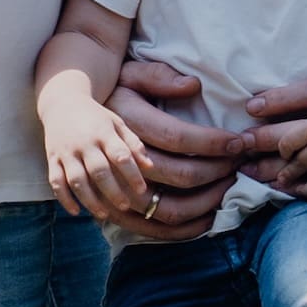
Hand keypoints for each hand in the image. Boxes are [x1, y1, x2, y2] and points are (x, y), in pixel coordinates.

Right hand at [42, 79, 158, 223]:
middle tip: (125, 206)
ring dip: (90, 200)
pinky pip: (55, 181)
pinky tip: (76, 211)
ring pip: (77, 180)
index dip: (132, 174)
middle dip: (113, 191)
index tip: (141, 190)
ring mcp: (66, 152)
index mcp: (103, 132)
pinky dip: (64, 198)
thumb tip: (151, 167)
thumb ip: (133, 144)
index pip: (120, 155)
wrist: (62, 102)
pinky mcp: (52, 158)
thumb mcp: (117, 123)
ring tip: (104, 214)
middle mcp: (84, 143)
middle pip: (99, 171)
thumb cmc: (96, 117)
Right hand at [107, 54, 259, 239]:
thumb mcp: (131, 75)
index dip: (212, 142)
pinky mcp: (116, 210)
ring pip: (167, 210)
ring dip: (205, 204)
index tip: (238, 142)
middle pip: (178, 176)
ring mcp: (114, 188)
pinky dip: (181, 231)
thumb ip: (160, 78)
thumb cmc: (112, 95)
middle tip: (238, 166)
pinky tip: (205, 219)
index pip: (178, 138)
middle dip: (217, 173)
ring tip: (227, 191)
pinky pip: (150, 230)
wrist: (67, 117)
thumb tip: (194, 86)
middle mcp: (118, 159)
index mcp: (126, 124)